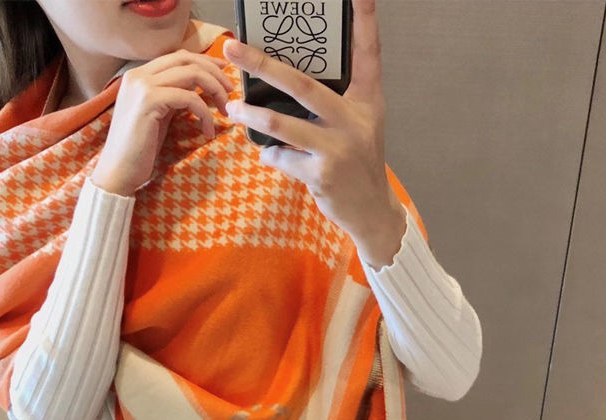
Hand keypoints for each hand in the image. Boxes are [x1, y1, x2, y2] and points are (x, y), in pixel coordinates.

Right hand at [92, 49, 234, 196]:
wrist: (118, 171)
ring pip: (191, 73)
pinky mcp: (149, 101)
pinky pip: (189, 98)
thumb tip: (199, 88)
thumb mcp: (160, 116)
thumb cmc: (139, 150)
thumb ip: (174, 98)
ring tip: (224, 110)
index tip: (224, 75)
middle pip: (187, 59)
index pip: (178, 57)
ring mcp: (142, 86)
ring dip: (215, 90)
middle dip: (215, 73)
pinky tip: (208, 131)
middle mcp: (139, 74)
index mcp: (139, 75)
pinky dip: (205, 113)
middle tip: (230, 91)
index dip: (205, 62)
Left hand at [222, 0, 405, 267]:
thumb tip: (284, 83)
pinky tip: (271, 154)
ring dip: (251, 115)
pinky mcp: (322, 175)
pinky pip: (282, 157)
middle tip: (232, 47)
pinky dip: (271, 154)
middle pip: (303, 84)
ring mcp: (338, 149)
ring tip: (233, 108)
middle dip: (263, 65)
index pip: (368, 54)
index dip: (365, 21)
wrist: (372, 211)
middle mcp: (355, 121)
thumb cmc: (358, 162)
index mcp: (367, 102)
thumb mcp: (358, 126)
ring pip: (282, 124)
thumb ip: (334, 103)